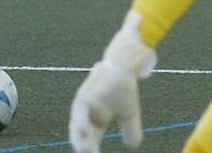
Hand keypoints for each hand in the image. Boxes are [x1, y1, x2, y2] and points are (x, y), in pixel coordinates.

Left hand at [69, 12, 156, 152]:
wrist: (124, 67)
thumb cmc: (123, 89)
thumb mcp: (129, 115)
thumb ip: (130, 130)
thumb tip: (132, 146)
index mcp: (94, 121)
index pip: (90, 141)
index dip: (92, 151)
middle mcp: (85, 114)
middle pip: (80, 136)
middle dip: (84, 148)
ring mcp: (83, 104)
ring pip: (78, 126)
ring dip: (82, 140)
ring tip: (85, 151)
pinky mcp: (84, 95)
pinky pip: (80, 111)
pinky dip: (81, 122)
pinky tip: (84, 131)